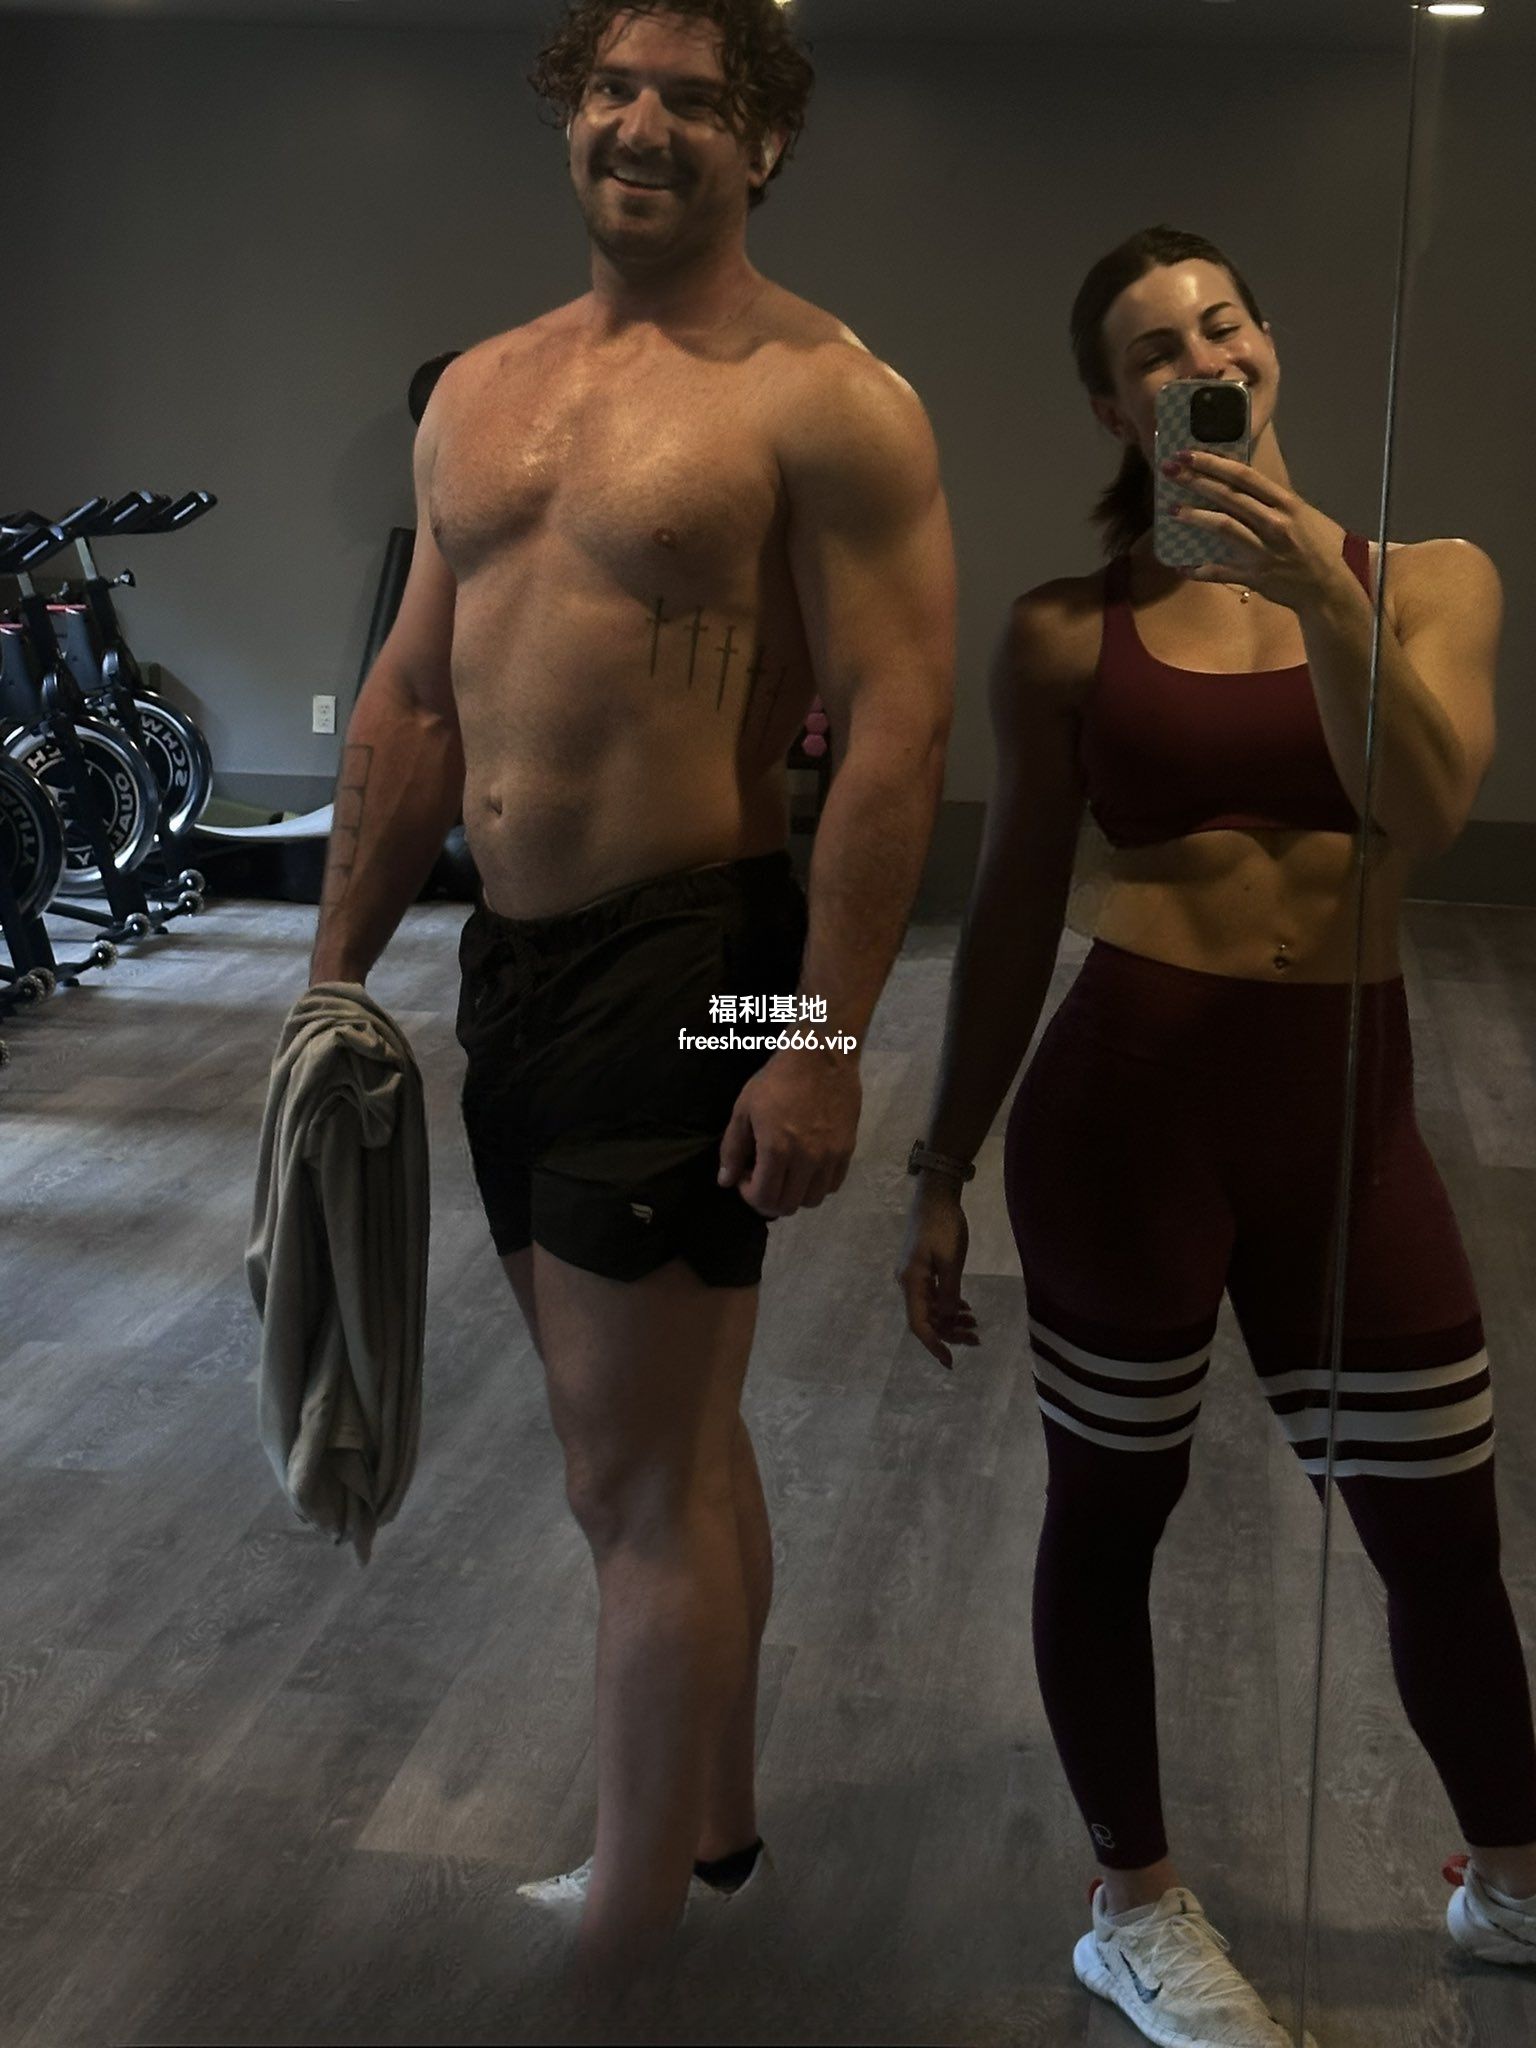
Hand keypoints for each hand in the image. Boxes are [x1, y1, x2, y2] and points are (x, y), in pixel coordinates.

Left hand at [717, 1046, 860, 1216]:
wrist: (822, 1056)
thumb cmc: (777, 1079)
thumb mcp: (744, 1108)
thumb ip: (732, 1148)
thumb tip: (725, 1181)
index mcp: (777, 1148)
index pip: (763, 1197)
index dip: (748, 1195)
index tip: (745, 1176)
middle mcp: (807, 1159)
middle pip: (787, 1205)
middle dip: (768, 1198)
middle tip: (763, 1176)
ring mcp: (830, 1156)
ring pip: (812, 1200)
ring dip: (794, 1194)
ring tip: (785, 1173)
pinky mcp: (847, 1150)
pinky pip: (832, 1185)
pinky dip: (816, 1185)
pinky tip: (806, 1167)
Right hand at [895, 1177, 978, 1370]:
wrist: (934, 1196)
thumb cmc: (944, 1226)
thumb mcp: (951, 1261)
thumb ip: (950, 1293)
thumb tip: (949, 1320)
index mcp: (912, 1283)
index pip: (919, 1325)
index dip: (934, 1345)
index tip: (950, 1362)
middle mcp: (907, 1283)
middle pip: (926, 1319)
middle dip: (950, 1333)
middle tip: (976, 1339)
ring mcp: (913, 1276)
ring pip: (930, 1308)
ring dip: (951, 1320)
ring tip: (975, 1324)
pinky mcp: (920, 1268)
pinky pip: (932, 1295)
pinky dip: (948, 1305)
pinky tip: (965, 1308)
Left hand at [1165, 451, 1353, 612]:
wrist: (1327, 587)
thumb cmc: (1314, 545)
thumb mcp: (1301, 514)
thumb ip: (1272, 500)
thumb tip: (1239, 483)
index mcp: (1286, 503)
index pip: (1245, 476)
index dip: (1214, 463)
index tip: (1188, 453)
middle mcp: (1274, 523)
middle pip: (1229, 497)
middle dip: (1196, 481)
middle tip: (1169, 470)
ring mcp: (1263, 550)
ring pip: (1223, 527)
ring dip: (1195, 517)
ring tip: (1172, 510)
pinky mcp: (1255, 576)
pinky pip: (1221, 572)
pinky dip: (1200, 570)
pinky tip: (1182, 566)